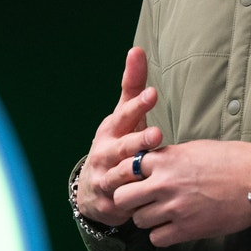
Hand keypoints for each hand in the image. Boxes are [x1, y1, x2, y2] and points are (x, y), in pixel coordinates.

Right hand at [76, 47, 161, 227]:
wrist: (94, 187)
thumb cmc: (117, 142)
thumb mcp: (123, 116)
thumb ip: (133, 85)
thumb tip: (137, 49)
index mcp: (112, 129)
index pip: (125, 114)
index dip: (138, 105)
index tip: (152, 93)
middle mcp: (106, 151)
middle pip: (123, 145)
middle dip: (138, 140)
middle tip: (156, 133)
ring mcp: (107, 177)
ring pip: (123, 174)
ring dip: (136, 171)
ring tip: (151, 166)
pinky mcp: (112, 201)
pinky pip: (126, 200)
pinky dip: (137, 199)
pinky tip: (151, 198)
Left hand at [111, 138, 250, 246]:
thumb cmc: (231, 160)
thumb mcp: (194, 148)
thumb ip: (168, 157)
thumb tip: (151, 164)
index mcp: (165, 159)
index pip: (125, 168)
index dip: (128, 175)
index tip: (136, 179)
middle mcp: (164, 183)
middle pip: (123, 197)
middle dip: (129, 199)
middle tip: (142, 200)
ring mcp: (174, 208)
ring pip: (138, 220)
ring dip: (147, 218)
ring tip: (161, 213)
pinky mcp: (187, 229)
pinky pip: (156, 238)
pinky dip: (161, 235)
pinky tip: (172, 227)